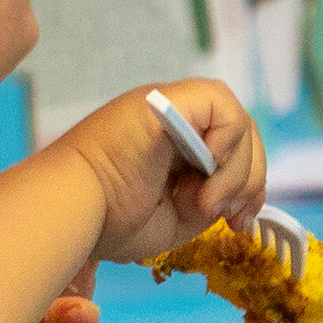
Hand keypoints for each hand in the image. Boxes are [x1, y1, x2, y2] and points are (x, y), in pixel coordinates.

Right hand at [53, 79, 266, 267]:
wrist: (72, 210)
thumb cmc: (108, 221)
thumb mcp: (176, 220)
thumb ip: (210, 202)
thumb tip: (234, 198)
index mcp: (172, 143)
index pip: (231, 149)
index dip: (247, 184)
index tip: (239, 223)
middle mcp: (174, 118)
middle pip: (241, 134)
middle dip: (250, 180)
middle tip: (233, 217)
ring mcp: (169, 104)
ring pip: (237, 121)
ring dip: (237, 171)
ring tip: (208, 204)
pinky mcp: (166, 99)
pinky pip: (220, 105)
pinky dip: (227, 141)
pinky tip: (205, 174)